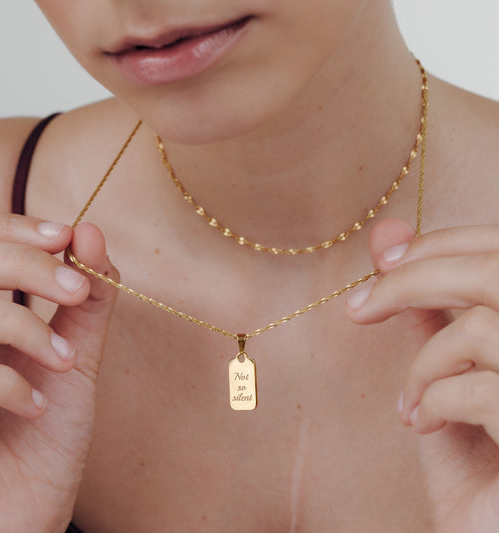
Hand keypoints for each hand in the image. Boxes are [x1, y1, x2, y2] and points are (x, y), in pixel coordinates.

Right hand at [0, 211, 117, 532]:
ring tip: (63, 361)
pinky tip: (34, 407)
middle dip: (24, 263)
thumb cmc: (49, 432)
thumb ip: (88, 298)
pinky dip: (2, 384)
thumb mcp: (78, 354)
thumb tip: (89, 231)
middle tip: (76, 290)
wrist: (31, 508)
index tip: (67, 236)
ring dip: (22, 327)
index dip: (14, 228)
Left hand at [347, 218, 498, 531]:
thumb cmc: (472, 451)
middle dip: (411, 281)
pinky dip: (432, 402)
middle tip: (358, 309)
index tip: (383, 258)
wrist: (486, 530)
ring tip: (409, 403)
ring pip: (477, 331)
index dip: (442, 242)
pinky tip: (424, 425)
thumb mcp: (446, 368)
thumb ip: (426, 306)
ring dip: (422, 365)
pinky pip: (478, 389)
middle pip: (491, 272)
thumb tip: (385, 238)